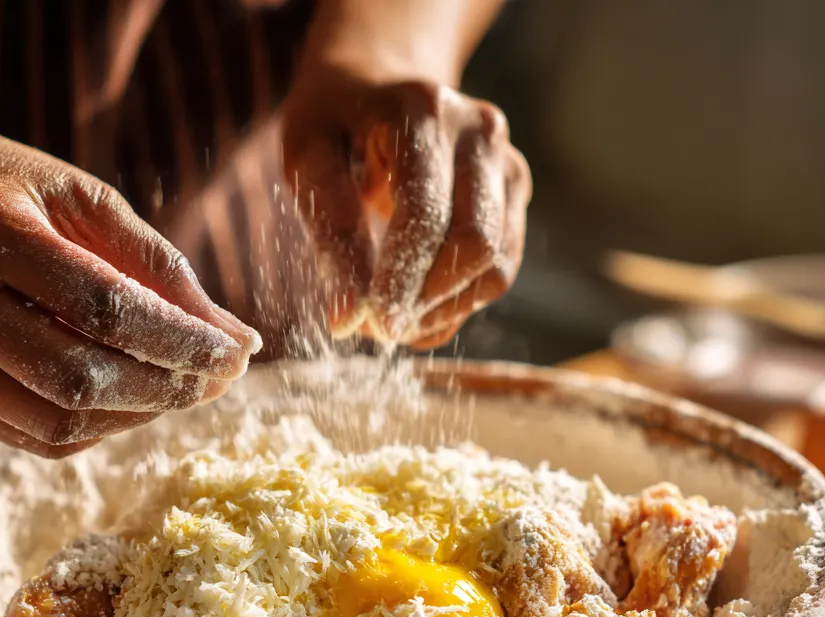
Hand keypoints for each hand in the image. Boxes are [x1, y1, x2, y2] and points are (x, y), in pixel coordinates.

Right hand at [0, 131, 260, 457]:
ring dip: (139, 416)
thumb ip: (163, 270)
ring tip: (182, 388)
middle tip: (217, 380)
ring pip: (58, 421)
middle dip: (165, 388)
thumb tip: (238, 343)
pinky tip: (131, 399)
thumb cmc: (28, 197)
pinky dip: (101, 428)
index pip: (101, 307)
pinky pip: (39, 437)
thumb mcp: (95, 205)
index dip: (179, 341)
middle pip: (77, 377)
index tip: (235, 354)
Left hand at [282, 63, 530, 348]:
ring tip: (393, 319)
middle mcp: (479, 133)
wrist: (381, 78)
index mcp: (424, 112)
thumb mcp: (309, 160)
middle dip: (425, 301)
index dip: (402, 281)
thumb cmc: (335, 121)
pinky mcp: (515, 192)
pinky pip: (499, 270)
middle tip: (377, 329)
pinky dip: (458, 303)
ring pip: (496, 268)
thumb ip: (330, 233)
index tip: (373, 327)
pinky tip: (418, 307)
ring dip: (443, 310)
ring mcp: (506, 162)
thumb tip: (349, 318)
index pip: (426, 214)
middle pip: (475, 245)